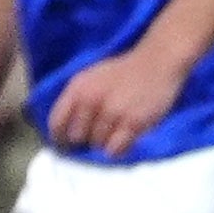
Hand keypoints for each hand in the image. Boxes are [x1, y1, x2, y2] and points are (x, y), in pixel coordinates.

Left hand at [41, 42, 185, 155]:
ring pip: (97, 145)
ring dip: (104, 143)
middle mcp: (91, 100)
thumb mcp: (89, 77)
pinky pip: (116, 150)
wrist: (156, 62)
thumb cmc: (122, 72)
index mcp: (78, 88)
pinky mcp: (133, 123)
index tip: (64, 144)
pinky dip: (118, 149)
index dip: (58, 137)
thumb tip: (62, 128)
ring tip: (114, 131)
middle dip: (85, 139)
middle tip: (96, 135)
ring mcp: (112, 112)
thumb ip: (75, 100)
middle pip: (76, 137)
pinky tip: (123, 140)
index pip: (56, 122)